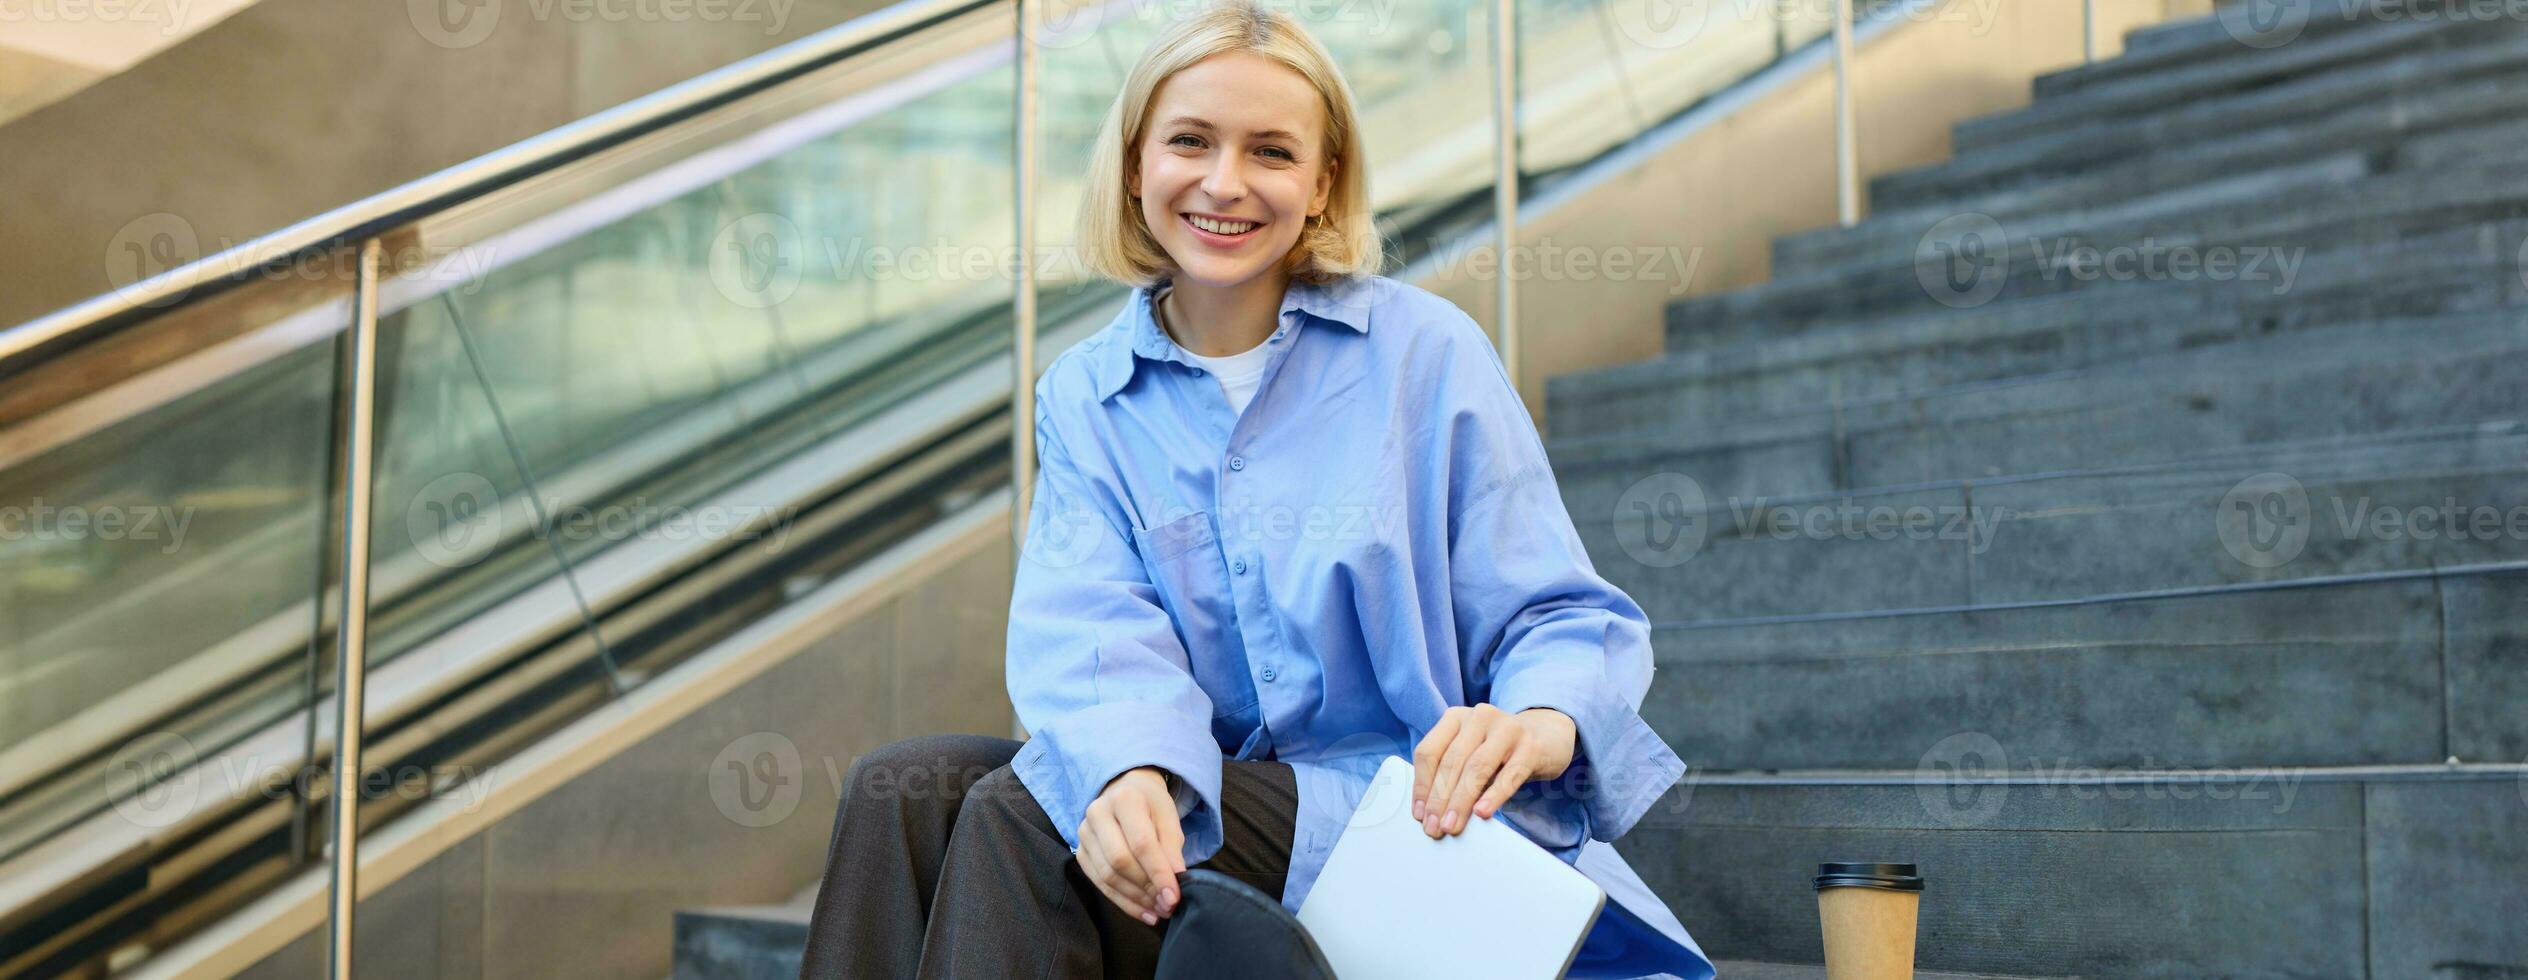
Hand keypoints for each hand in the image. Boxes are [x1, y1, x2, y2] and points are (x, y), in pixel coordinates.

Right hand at [1074, 766, 1184, 925]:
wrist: (1125, 790)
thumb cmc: (1150, 804)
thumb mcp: (1169, 817)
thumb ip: (1172, 849)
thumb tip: (1176, 884)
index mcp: (1124, 798)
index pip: (1142, 843)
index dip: (1158, 873)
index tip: (1174, 897)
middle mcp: (1097, 813)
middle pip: (1120, 861)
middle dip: (1146, 889)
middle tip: (1168, 906)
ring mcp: (1084, 833)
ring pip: (1107, 876)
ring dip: (1135, 899)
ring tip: (1158, 910)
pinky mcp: (1080, 852)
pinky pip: (1099, 883)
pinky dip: (1123, 901)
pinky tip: (1142, 911)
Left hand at [1410, 705, 1575, 837]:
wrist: (1547, 737)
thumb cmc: (1500, 752)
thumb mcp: (1471, 753)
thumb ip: (1451, 773)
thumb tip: (1430, 813)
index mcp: (1455, 717)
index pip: (1429, 752)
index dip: (1422, 786)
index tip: (1419, 814)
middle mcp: (1479, 716)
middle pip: (1451, 762)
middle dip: (1439, 799)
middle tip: (1433, 828)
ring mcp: (1507, 728)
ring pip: (1477, 768)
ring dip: (1461, 801)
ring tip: (1452, 825)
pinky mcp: (1531, 745)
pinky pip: (1510, 774)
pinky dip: (1494, 796)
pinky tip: (1482, 813)